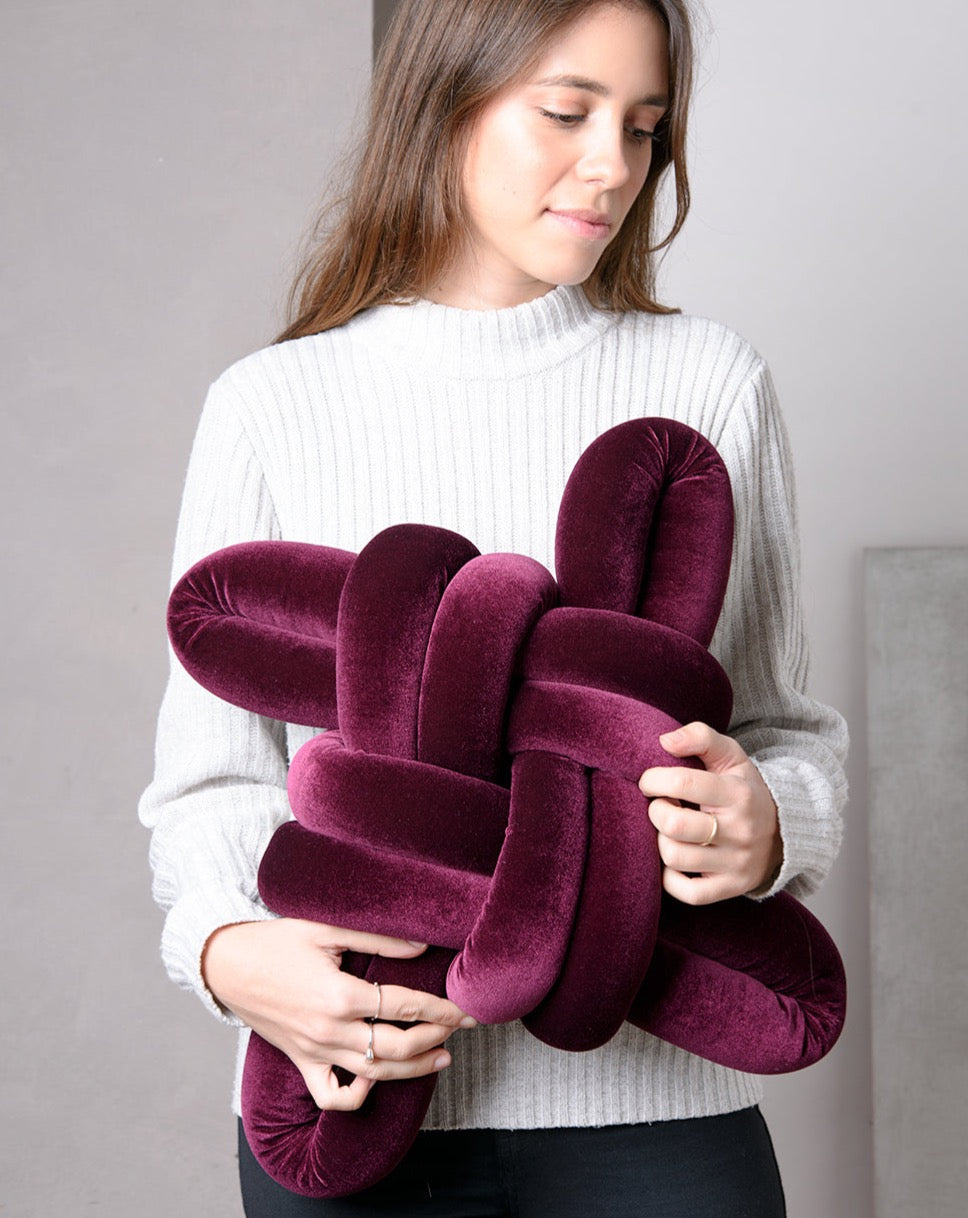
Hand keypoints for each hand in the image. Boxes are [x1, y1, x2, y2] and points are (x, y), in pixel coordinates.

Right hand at [201, 918, 475, 1110]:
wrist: (226, 964)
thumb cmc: (276, 941)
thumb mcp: (327, 930)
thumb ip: (378, 939)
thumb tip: (422, 947)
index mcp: (339, 994)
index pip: (402, 1006)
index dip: (439, 1008)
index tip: (464, 1009)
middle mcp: (329, 1030)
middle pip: (395, 1047)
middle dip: (434, 1038)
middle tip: (458, 1028)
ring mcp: (314, 1052)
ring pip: (373, 1075)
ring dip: (412, 1069)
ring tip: (440, 1056)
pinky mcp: (301, 1061)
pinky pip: (331, 1095)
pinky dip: (357, 1095)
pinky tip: (377, 1079)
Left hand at [638, 722, 782, 904]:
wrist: (783, 833)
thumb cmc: (743, 789)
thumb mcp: (731, 756)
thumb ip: (700, 737)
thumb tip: (665, 741)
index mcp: (739, 794)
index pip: (684, 782)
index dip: (654, 779)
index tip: (649, 781)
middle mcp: (740, 831)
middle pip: (673, 824)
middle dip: (655, 811)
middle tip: (660, 806)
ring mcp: (736, 864)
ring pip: (674, 857)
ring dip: (661, 841)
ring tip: (669, 830)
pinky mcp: (730, 889)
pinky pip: (685, 892)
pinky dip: (669, 877)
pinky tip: (676, 858)